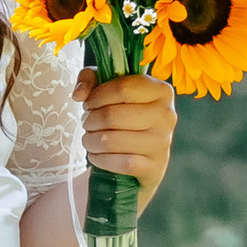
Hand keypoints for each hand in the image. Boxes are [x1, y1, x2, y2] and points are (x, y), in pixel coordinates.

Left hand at [80, 73, 175, 208]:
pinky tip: (96, 155)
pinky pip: (120, 163)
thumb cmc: (123, 116)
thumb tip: (80, 94)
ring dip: (90, 141)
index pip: (123, 88)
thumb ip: (90, 79)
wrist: (140, 158)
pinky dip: (100, 159)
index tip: (88, 103)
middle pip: (113, 115)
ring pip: (112, 140)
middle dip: (90, 121)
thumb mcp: (108, 90)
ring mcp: (162, 143)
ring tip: (88, 139)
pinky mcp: (155, 167)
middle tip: (87, 124)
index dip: (97, 96)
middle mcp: (167, 115)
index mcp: (161, 91)